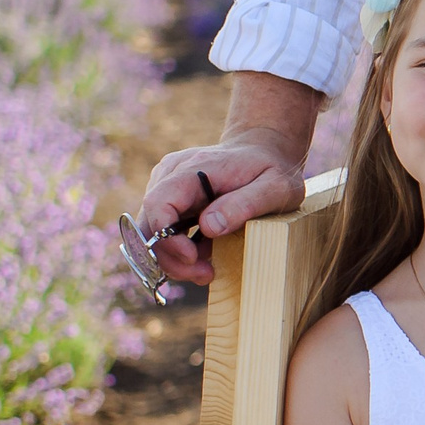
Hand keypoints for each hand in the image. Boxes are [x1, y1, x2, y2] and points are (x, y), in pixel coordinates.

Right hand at [135, 130, 305, 287]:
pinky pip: (164, 231)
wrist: (264, 150)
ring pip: (152, 232)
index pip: (158, 203)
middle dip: (171, 257)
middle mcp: (170, 176)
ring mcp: (168, 187)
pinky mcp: (172, 200)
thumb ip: (244, 204)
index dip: (166, 237)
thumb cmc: (272, 168)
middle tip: (205, 274)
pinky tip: (206, 256)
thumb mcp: (275, 187)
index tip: (193, 257)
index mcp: (192, 169)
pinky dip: (180, 251)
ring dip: (174, 259)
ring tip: (208, 270)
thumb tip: (209, 225)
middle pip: (149, 224)